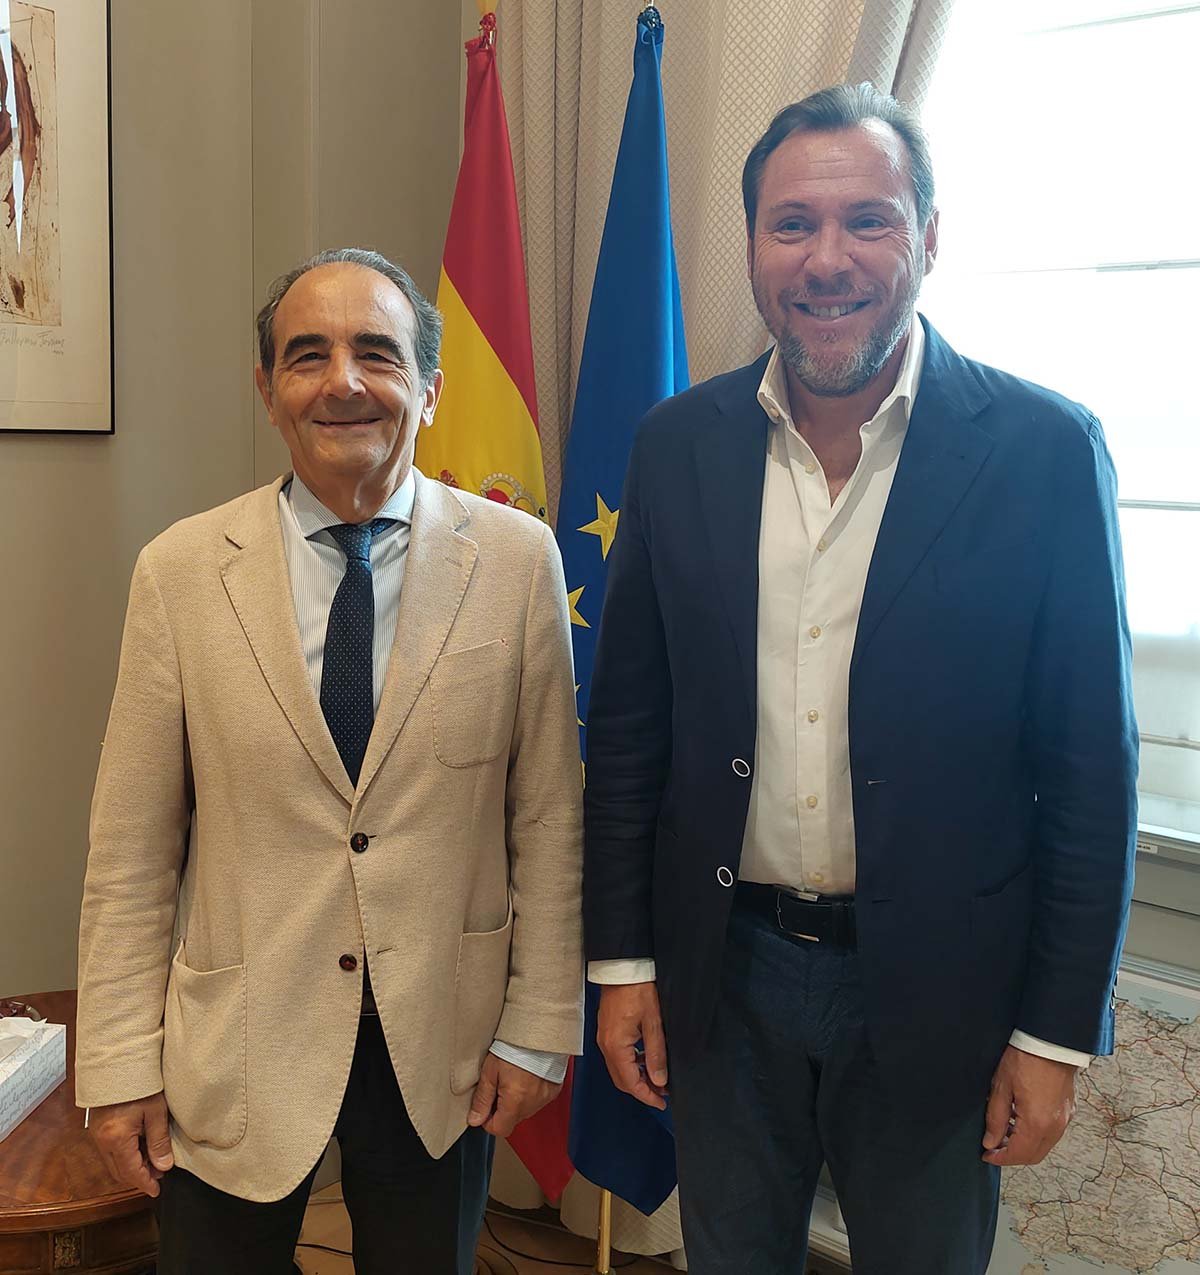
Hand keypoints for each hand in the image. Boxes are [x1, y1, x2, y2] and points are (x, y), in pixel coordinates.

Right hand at [87, 1092, 173, 1197]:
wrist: (118, 1062)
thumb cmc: (140, 1084)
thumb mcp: (155, 1112)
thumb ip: (159, 1141)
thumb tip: (164, 1167)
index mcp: (116, 1139)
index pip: (130, 1172)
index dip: (144, 1184)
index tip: (156, 1191)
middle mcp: (102, 1141)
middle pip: (120, 1171)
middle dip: (139, 1176)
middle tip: (160, 1173)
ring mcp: (97, 1134)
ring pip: (114, 1162)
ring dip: (132, 1165)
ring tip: (154, 1159)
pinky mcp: (97, 1127)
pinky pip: (110, 1150)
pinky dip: (125, 1155)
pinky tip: (141, 1147)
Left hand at [467, 1055, 561, 1136]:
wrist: (538, 1030)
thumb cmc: (514, 1046)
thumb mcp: (490, 1070)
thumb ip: (482, 1098)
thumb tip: (474, 1119)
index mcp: (514, 1102)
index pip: (499, 1129)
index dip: (488, 1121)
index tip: (485, 1107)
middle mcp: (532, 1104)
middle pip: (512, 1120)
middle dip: (502, 1108)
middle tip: (499, 1085)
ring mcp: (544, 1098)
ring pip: (525, 1110)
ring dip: (517, 1101)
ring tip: (514, 1077)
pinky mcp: (553, 1091)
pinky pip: (538, 1100)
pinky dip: (531, 1093)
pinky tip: (527, 1077)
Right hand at [597, 982, 667, 1110]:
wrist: (622, 967)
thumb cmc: (637, 989)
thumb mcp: (653, 1022)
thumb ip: (656, 1053)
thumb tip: (659, 1080)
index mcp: (616, 1046)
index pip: (630, 1083)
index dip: (647, 1096)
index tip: (662, 1102)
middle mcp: (605, 1045)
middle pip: (622, 1080)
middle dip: (642, 1090)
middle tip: (662, 1093)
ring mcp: (604, 1038)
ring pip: (619, 1069)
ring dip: (637, 1077)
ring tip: (658, 1077)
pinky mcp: (607, 1031)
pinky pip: (617, 1056)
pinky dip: (631, 1064)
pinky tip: (645, 1059)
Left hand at [982, 1045, 1077, 1165]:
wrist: (1051, 1041)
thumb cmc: (1025, 1059)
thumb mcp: (1001, 1087)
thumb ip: (995, 1118)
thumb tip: (990, 1142)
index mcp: (1037, 1123)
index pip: (1018, 1154)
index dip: (1000, 1158)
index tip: (987, 1155)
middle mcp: (1055, 1127)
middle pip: (1033, 1156)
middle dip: (1012, 1155)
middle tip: (993, 1147)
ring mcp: (1064, 1119)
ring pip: (1044, 1146)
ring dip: (1024, 1145)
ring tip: (1004, 1130)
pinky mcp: (1068, 1110)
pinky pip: (1052, 1133)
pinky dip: (1036, 1134)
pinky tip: (1020, 1119)